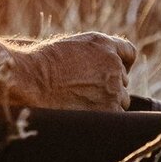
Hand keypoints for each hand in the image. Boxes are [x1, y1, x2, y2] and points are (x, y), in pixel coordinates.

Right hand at [7, 31, 136, 111]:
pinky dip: (104, 118)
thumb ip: (91, 54)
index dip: (123, 64)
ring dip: (108, 103)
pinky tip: (85, 113)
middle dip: (109, 86)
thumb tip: (100, 70)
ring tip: (81, 103)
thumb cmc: (42, 65)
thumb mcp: (69, 47)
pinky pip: (117, 117)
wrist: (32, 80)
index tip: (115, 73)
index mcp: (103, 43)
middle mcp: (113, 63)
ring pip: (121, 100)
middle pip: (123, 80)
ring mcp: (114, 87)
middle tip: (85, 91)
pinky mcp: (110, 109)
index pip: (128, 53)